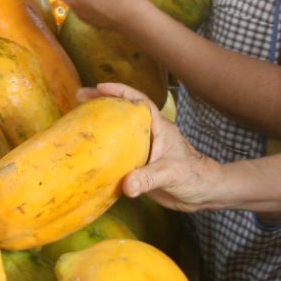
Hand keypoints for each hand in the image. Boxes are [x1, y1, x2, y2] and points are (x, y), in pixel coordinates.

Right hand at [84, 82, 220, 211]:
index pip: (139, 102)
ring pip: (120, 129)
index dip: (120, 91)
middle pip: (124, 111)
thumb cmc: (193, 177)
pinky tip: (90, 151)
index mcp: (159, 127)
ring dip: (101, 122)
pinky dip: (104, 147)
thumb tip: (127, 185)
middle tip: (78, 98)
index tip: (99, 87)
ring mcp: (144, 148)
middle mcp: (149, 133)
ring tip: (77, 118)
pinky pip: (119, 151)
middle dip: (102, 102)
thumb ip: (149, 178)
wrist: (203, 193)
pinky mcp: (140, 164)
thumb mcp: (170, 175)